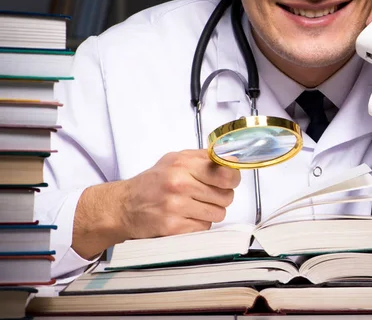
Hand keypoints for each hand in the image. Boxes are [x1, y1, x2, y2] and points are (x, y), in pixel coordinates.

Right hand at [117, 149, 240, 238]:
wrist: (123, 206)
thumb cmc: (152, 182)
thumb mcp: (175, 160)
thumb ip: (204, 158)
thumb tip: (232, 160)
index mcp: (183, 164)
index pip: (225, 173)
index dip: (232, 179)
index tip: (229, 181)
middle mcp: (180, 184)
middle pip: (226, 196)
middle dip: (220, 197)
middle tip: (206, 195)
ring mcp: (176, 207)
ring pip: (218, 214)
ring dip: (210, 212)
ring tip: (194, 207)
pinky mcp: (173, 228)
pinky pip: (204, 228)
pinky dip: (198, 225)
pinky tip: (185, 218)